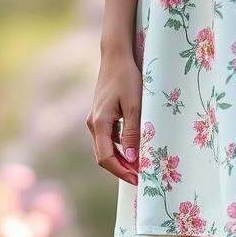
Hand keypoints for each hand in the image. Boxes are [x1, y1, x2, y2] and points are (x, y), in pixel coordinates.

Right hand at [87, 49, 141, 185]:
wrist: (116, 56)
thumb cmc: (127, 77)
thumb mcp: (135, 106)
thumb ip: (132, 133)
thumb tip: (131, 158)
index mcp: (99, 123)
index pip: (106, 158)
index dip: (121, 172)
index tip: (138, 179)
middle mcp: (93, 124)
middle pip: (104, 157)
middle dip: (122, 170)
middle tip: (141, 177)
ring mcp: (95, 121)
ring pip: (105, 150)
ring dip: (121, 161)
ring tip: (140, 167)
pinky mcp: (101, 117)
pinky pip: (108, 140)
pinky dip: (120, 150)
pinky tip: (134, 151)